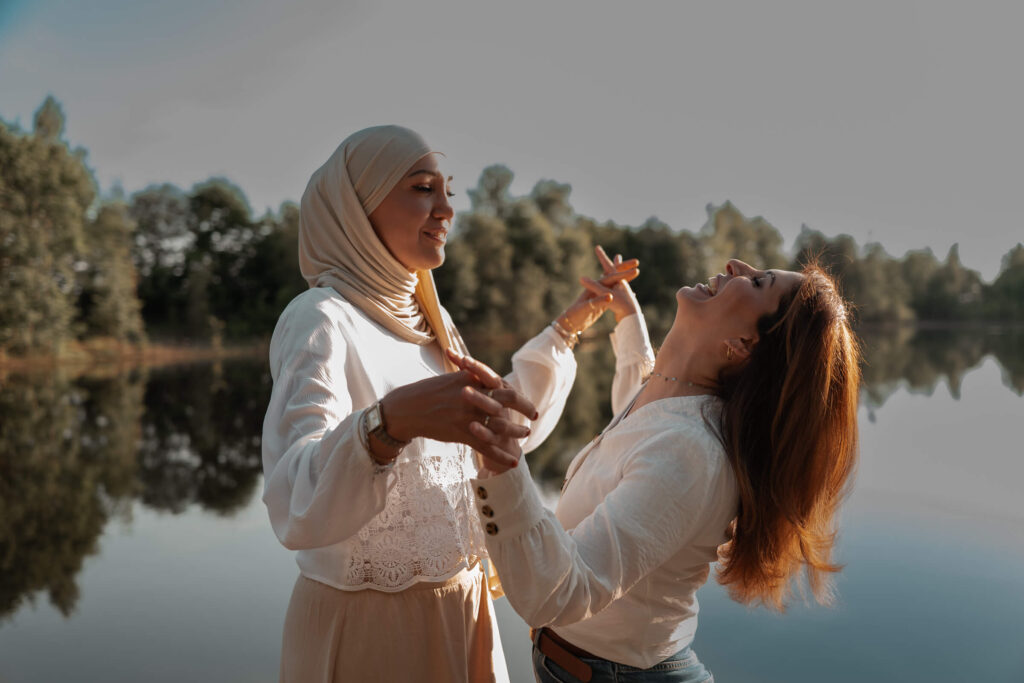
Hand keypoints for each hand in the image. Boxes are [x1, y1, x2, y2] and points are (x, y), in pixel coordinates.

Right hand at [380, 364, 536, 470]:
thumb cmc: (426, 393)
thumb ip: (470, 379)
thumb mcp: (450, 379)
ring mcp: (467, 415)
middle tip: (535, 415)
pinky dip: (501, 455)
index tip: (524, 397)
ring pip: (499, 426)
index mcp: (470, 379)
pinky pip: (486, 447)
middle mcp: (472, 395)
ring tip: (525, 435)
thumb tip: (486, 380)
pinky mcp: (460, 433)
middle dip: (524, 407)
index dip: (516, 392)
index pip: (501, 384)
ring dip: (515, 432)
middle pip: (507, 401)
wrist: (405, 408)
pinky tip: (513, 462)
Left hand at [558, 245, 640, 334]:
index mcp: (594, 287)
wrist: (569, 323)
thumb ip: (598, 301)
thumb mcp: (587, 307)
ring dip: (624, 277)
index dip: (624, 274)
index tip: (636, 271)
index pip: (611, 277)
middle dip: (624, 269)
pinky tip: (628, 293)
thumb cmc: (576, 314)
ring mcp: (599, 296)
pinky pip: (613, 294)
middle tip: (636, 261)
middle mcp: (597, 289)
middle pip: (613, 276)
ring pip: (614, 284)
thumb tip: (610, 297)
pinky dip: (621, 292)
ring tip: (634, 271)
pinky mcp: (600, 304)